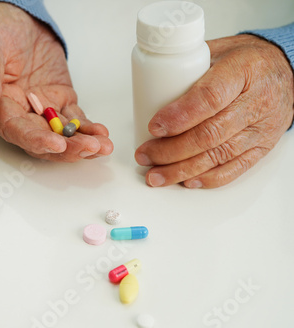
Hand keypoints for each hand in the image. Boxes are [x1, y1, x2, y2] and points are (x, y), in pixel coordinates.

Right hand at [0, 3, 112, 161]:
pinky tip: (101, 134)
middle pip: (42, 140)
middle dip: (66, 149)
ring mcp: (42, 110)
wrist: (20, 19)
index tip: (55, 144)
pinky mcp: (60, 101)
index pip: (16, 130)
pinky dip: (88, 129)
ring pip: (61, 135)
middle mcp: (20, 114)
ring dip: (81, 144)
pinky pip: (75, 120)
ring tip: (101, 146)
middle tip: (88, 148)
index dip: (36, 140)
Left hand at [135, 34, 293, 187]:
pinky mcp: (264, 146)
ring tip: (156, 175)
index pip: (209, 98)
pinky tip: (186, 181)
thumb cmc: (247, 60)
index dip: (179, 116)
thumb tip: (149, 92)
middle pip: (210, 134)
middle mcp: (256, 101)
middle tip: (145, 155)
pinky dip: (208, 178)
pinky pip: (236, 168)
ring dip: (182, 169)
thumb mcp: (218, 50)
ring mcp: (261, 127)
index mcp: (243, 70)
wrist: (286, 70)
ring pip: (219, 155)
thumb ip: (187, 69)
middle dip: (171, 150)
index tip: (154, 127)